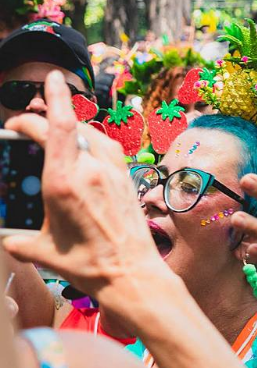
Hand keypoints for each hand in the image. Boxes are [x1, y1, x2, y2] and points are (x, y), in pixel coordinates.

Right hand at [3, 71, 169, 307]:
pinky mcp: (127, 179)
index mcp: (64, 181)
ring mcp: (114, 172)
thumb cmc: (88, 264)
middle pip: (70, 126)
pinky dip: (91, 141)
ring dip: (71, 128)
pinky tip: (82, 152)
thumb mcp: (40, 251)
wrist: (132, 273)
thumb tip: (8, 238)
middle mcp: (92, 169)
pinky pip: (107, 148)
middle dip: (49, 117)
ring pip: (91, 134)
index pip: (57, 125)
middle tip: (30, 125)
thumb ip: (18, 239)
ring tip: (54, 135)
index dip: (48, 100)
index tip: (36, 94)